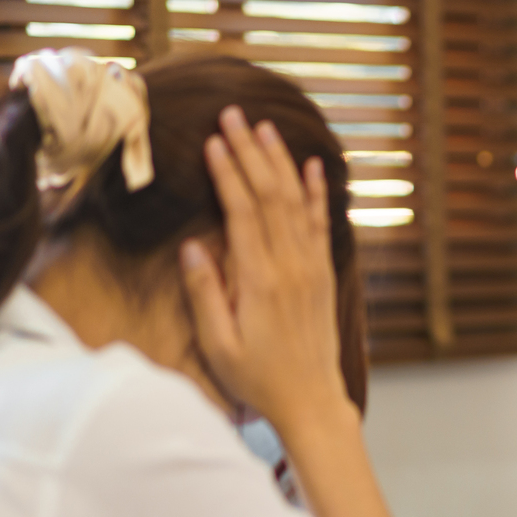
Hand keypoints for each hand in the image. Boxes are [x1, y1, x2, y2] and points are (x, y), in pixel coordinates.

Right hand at [180, 106, 347, 431]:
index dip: (228, 173)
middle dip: (249, 152)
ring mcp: (311, 267)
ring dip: (280, 161)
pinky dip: (317, 192)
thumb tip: (193, 246)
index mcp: (260, 280)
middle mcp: (291, 266)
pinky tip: (312, 166)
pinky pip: (321, 223)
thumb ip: (205, 294)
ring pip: (296, 202)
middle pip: (270, 195)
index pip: (243, 212)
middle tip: (232, 114)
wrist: (312, 401)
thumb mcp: (219, 344)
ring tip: (264, 126)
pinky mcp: (323, 274)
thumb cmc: (258, 378)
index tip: (213, 141)